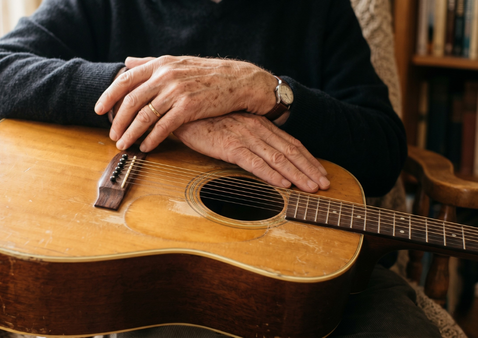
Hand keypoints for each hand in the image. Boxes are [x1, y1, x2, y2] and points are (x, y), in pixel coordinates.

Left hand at [95, 55, 276, 151]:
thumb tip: (128, 62)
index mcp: (161, 65)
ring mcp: (177, 91)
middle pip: (131, 100)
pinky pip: (164, 127)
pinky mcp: (189, 107)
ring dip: (131, 133)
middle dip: (117, 120)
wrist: (240, 81)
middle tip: (112, 134)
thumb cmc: (208, 74)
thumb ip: (151, 63)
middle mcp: (166, 76)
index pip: (126, 80)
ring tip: (124, 144)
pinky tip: (146, 147)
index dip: (109, 96)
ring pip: (144, 115)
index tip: (98, 110)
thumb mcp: (177, 63)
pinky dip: (152, 139)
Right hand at [173, 113, 329, 192]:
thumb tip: (265, 156)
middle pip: (290, 152)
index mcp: (259, 124)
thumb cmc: (205, 121)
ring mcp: (243, 136)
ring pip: (277, 158)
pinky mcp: (228, 145)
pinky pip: (254, 162)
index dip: (308, 160)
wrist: (180, 111)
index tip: (321, 173)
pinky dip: (270, 174)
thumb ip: (249, 139)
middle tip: (326, 186)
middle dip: (310, 170)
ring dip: (297, 175)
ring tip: (312, 189)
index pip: (291, 143)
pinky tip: (283, 184)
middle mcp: (256, 128)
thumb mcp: (233, 127)